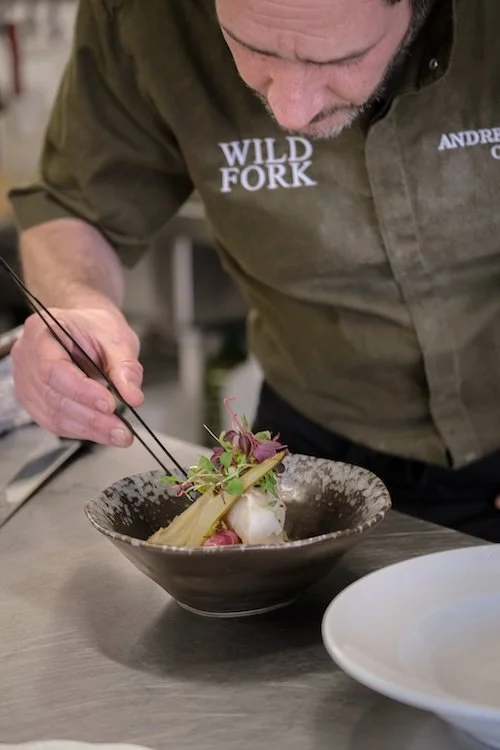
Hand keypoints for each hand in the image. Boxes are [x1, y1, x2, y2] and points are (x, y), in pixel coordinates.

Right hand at [11, 308, 143, 445]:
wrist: (87, 329)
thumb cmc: (97, 328)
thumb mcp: (117, 338)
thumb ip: (125, 367)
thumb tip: (132, 396)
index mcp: (41, 331)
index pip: (53, 368)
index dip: (82, 391)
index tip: (110, 405)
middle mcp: (27, 358)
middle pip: (54, 396)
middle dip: (91, 417)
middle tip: (121, 429)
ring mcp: (26, 382)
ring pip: (54, 415)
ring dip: (89, 429)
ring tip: (118, 434)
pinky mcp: (35, 401)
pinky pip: (55, 422)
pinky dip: (82, 430)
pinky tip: (103, 432)